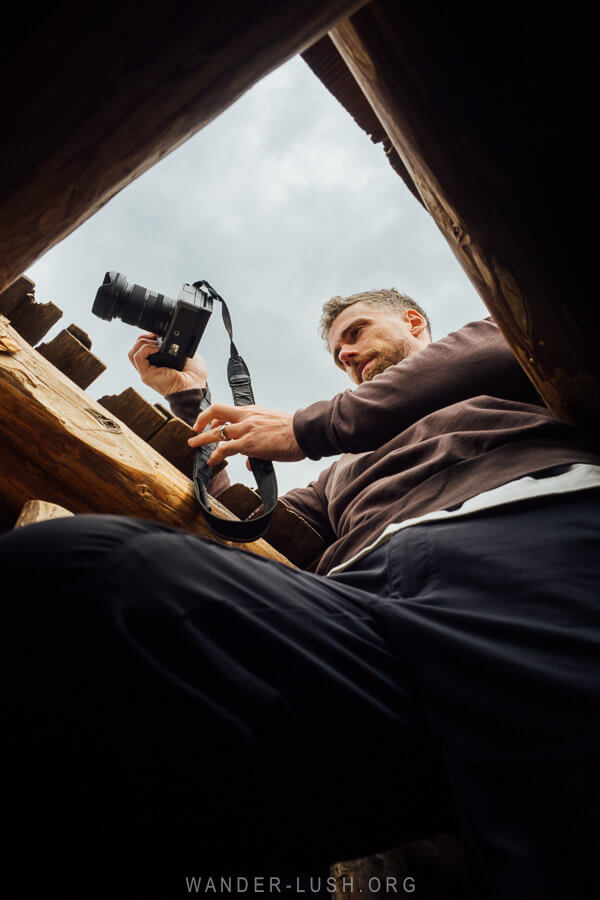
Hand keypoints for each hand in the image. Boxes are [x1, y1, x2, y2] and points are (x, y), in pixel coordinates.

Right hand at [128, 333, 207, 396]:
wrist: (195, 388)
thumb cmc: (194, 377)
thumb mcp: (187, 356)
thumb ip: (178, 347)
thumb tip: (176, 337)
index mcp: (158, 364)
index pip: (143, 349)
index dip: (148, 338)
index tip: (157, 334)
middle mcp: (150, 369)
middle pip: (135, 349)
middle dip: (142, 338)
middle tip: (155, 336)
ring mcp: (147, 373)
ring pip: (133, 353)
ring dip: (142, 342)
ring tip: (156, 342)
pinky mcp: (146, 375)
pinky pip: (138, 357)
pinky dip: (146, 348)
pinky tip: (157, 347)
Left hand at [188, 403, 305, 466]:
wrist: (304, 433)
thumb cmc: (293, 432)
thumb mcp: (271, 428)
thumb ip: (257, 440)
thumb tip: (248, 460)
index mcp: (252, 411)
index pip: (227, 410)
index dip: (215, 417)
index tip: (210, 424)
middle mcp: (246, 416)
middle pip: (216, 412)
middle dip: (201, 421)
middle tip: (194, 430)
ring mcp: (246, 429)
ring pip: (216, 432)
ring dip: (202, 439)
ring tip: (193, 445)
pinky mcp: (248, 443)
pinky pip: (225, 448)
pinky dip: (215, 455)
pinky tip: (211, 461)